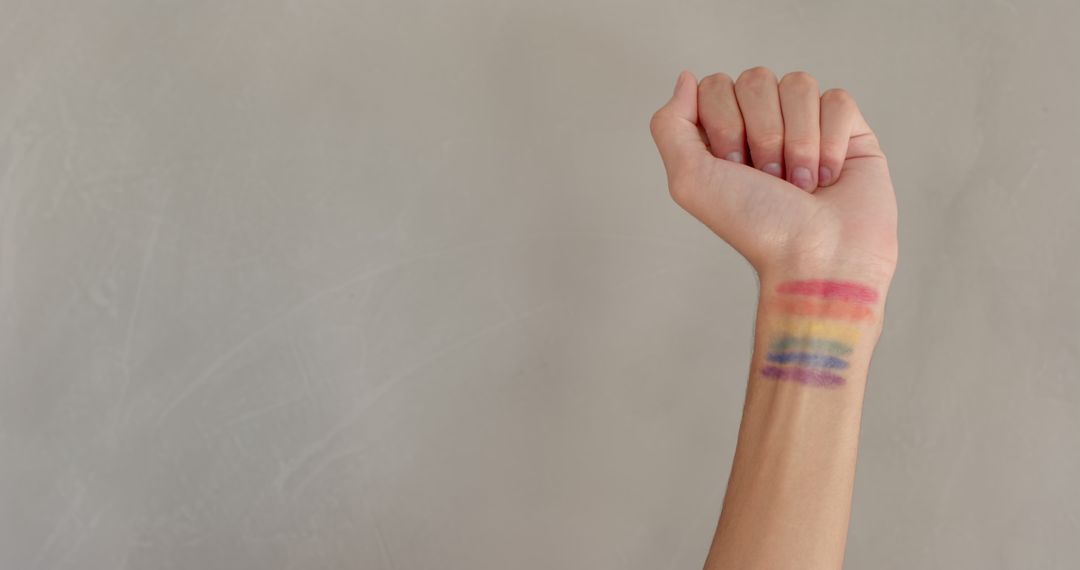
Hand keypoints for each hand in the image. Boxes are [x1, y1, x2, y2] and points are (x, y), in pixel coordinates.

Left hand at [649, 67, 897, 281]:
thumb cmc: (755, 227)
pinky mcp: (850, 131)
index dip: (725, 124)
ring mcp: (808, 124)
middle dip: (762, 134)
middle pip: (756, 79)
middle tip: (770, 179)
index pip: (717, 85)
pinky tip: (829, 177)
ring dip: (798, 142)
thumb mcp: (689, 181)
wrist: (817, 257)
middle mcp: (764, 124)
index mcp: (724, 133)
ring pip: (799, 85)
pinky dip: (830, 143)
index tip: (734, 167)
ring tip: (801, 183)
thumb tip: (686, 78)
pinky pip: (838, 101)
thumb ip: (670, 126)